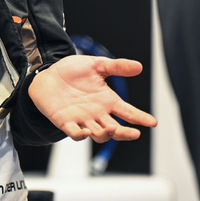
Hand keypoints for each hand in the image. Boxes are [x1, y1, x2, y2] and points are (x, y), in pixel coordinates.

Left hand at [29, 54, 157, 142]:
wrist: (47, 74)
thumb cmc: (72, 71)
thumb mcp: (96, 65)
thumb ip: (116, 67)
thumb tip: (139, 66)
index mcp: (107, 101)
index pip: (127, 112)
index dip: (140, 118)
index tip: (152, 122)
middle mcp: (97, 113)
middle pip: (115, 129)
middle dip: (125, 133)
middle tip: (135, 133)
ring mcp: (81, 119)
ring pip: (98, 134)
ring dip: (106, 133)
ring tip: (112, 127)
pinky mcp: (65, 122)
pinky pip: (74, 133)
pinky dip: (80, 135)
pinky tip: (86, 132)